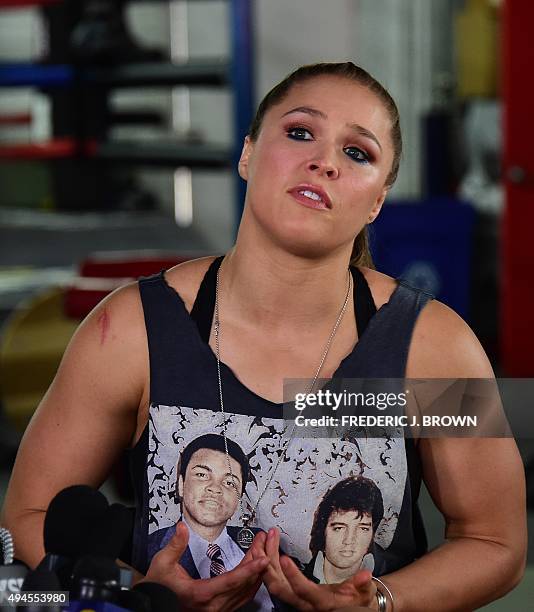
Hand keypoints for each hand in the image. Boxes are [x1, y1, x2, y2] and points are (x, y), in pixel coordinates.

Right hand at [142, 522, 268, 611]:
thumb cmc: (158, 588)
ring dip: (255, 572)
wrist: (152, 605)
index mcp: (202, 594)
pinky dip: (251, 583)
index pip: (232, 580)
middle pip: (243, 584)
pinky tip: (255, 573)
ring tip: (260, 551)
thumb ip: (175, 546)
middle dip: (257, 562)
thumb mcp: (163, 564)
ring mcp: (218, 610)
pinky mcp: (219, 610)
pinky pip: (242, 598)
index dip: (250, 569)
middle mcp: (213, 605)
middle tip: (263, 542)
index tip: (263, 558)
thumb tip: (182, 528)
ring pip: (245, 592)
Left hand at [251, 528, 375, 610]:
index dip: (292, 576)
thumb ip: (362, 585)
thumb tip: (365, 577)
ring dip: (266, 560)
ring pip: (274, 583)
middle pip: (279, 588)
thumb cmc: (359, 599)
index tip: (284, 558)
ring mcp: (297, 599)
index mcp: (322, 603)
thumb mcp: (365, 593)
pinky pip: (275, 580)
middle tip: (268, 538)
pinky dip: (269, 564)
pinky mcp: (294, 594)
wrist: (355, 608)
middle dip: (269, 563)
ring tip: (265, 538)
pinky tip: (267, 549)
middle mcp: (306, 604)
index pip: (303, 590)